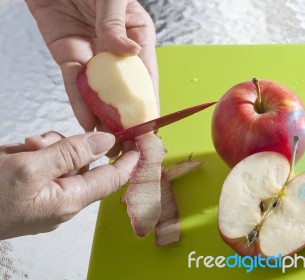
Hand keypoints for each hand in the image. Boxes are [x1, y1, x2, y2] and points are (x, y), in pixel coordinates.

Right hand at [0, 131, 138, 239]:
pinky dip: (36, 154)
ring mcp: (47, 197)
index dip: (130, 159)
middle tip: (40, 142)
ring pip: (65, 162)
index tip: (143, 141)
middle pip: (87, 165)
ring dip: (49, 148)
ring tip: (23, 147)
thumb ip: (71, 153)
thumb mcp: (29, 168)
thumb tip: (104, 141)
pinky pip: (47, 166)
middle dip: (71, 146)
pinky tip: (18, 152)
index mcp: (70, 200)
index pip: (114, 178)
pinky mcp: (32, 191)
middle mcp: (64, 200)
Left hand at [25, 0, 157, 131]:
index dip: (148, 103)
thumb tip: (127, 52)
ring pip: (100, 92)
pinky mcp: (68, 56)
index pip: (146, 77)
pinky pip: (75, 82)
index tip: (149, 127)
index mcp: (138, 37)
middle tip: (128, 142)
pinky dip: (79, 101)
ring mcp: (93, 56)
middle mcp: (117, 51)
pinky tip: (86, 120)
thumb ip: (117, 24)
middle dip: (127, 117)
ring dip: (103, 116)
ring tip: (107, 140)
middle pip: (124, 90)